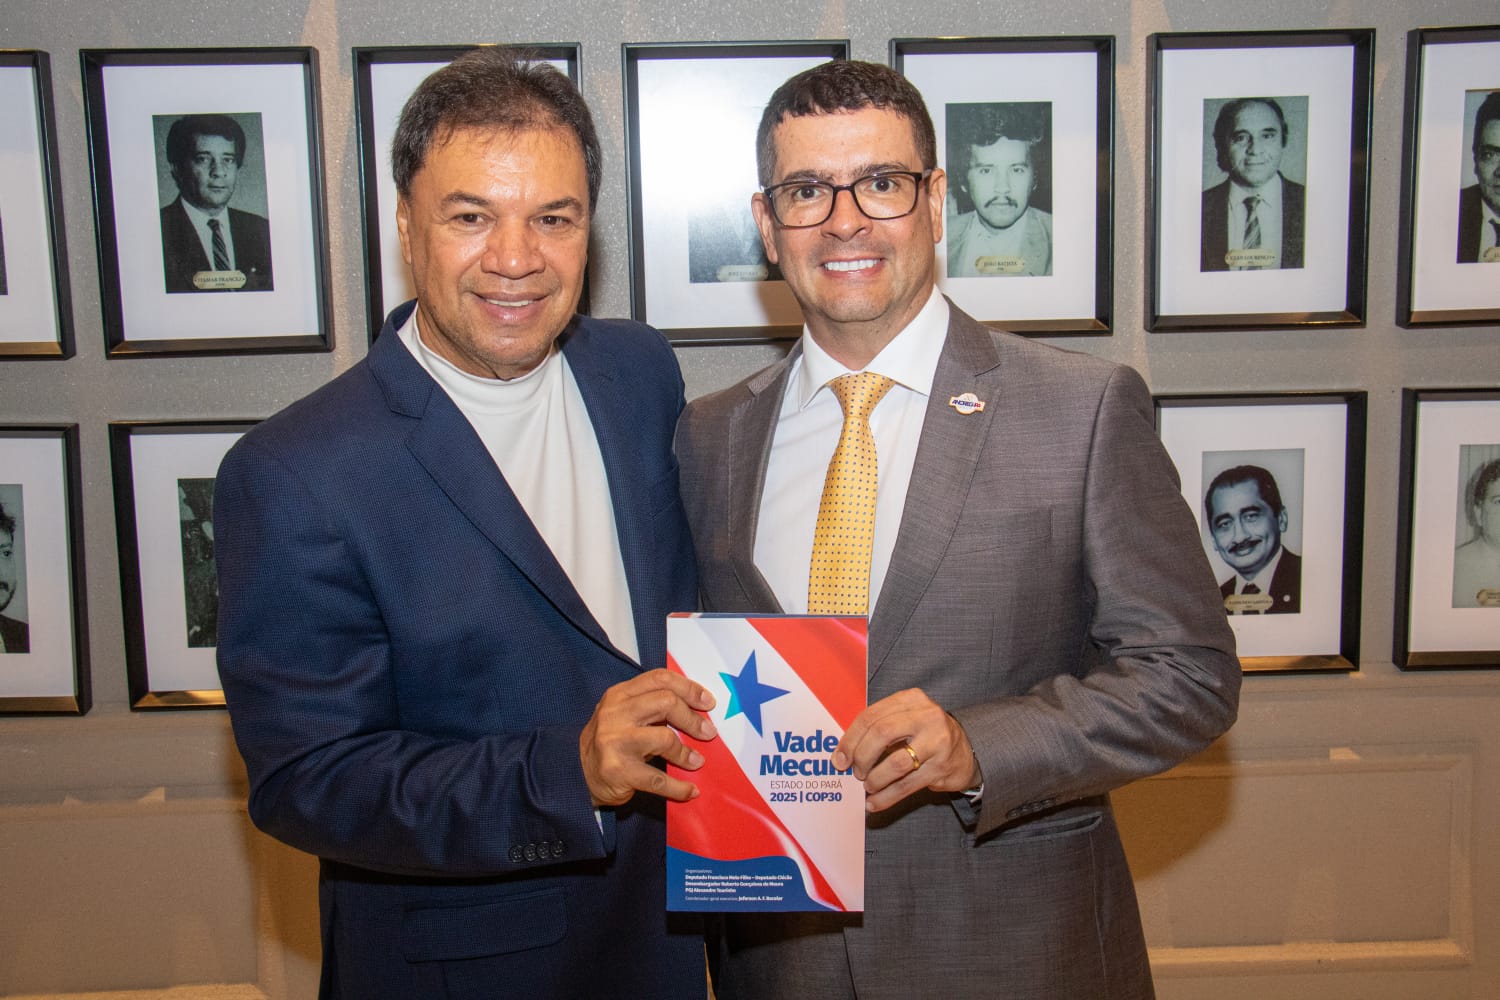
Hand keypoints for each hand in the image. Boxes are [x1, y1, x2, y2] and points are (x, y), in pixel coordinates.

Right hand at [580, 669, 716, 806]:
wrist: (575, 774)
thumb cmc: (610, 742)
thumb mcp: (624, 715)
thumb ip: (652, 707)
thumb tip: (698, 710)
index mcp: (619, 694)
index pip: (659, 679)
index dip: (689, 688)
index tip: (708, 702)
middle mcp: (614, 713)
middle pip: (666, 702)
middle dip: (693, 719)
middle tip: (708, 733)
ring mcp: (614, 742)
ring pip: (664, 738)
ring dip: (687, 753)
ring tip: (697, 762)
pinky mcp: (617, 771)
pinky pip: (657, 778)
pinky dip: (678, 786)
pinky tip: (690, 790)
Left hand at [832, 688, 979, 812]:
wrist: (966, 750)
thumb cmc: (924, 734)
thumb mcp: (905, 719)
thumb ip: (878, 726)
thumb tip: (843, 751)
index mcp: (911, 699)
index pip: (872, 716)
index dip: (850, 738)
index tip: (839, 757)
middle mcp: (926, 716)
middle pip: (881, 734)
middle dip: (861, 756)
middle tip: (854, 771)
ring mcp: (937, 742)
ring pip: (895, 763)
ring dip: (874, 779)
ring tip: (867, 786)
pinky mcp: (941, 767)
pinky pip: (907, 785)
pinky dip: (886, 797)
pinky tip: (874, 803)